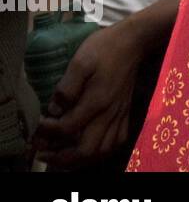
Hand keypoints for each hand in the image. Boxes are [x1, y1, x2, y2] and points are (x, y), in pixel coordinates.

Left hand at [32, 22, 143, 168]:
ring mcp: (120, 115)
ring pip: (103, 151)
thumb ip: (66, 88)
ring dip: (82, 160)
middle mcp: (110, 113)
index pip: (68, 128)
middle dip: (62, 157)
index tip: (40, 124)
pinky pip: (117, 142)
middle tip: (45, 153)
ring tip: (64, 157)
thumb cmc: (105, 49)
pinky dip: (103, 151)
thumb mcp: (80, 61)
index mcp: (97, 101)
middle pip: (87, 150)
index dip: (49, 131)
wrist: (134, 42)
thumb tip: (55, 110)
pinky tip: (91, 147)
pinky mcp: (126, 112)